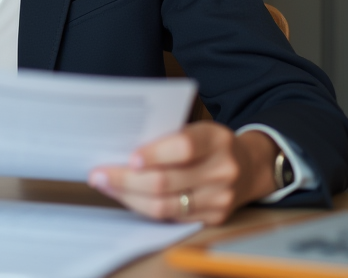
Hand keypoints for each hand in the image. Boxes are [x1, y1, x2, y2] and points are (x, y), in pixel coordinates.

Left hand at [86, 123, 279, 224]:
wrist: (250, 166)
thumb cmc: (210, 144)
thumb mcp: (197, 129)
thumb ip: (167, 136)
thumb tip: (120, 146)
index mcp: (216, 140)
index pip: (183, 147)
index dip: (154, 154)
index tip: (128, 158)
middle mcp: (222, 170)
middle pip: (166, 181)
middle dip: (126, 179)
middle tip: (98, 174)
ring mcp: (220, 198)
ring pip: (165, 205)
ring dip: (128, 196)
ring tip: (106, 186)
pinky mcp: (214, 217)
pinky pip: (171, 217)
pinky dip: (144, 207)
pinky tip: (126, 197)